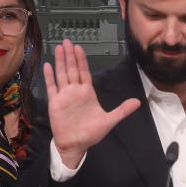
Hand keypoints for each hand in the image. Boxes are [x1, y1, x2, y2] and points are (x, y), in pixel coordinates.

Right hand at [44, 39, 141, 167]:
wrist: (76, 145)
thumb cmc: (91, 133)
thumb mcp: (109, 121)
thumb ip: (122, 110)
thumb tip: (138, 102)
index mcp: (88, 93)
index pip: (84, 72)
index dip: (82, 60)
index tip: (79, 48)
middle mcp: (75, 91)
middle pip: (72, 69)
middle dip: (70, 55)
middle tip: (67, 41)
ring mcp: (64, 96)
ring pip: (62, 74)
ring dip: (60, 61)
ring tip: (58, 48)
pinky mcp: (55, 102)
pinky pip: (51, 87)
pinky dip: (49, 77)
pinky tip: (47, 65)